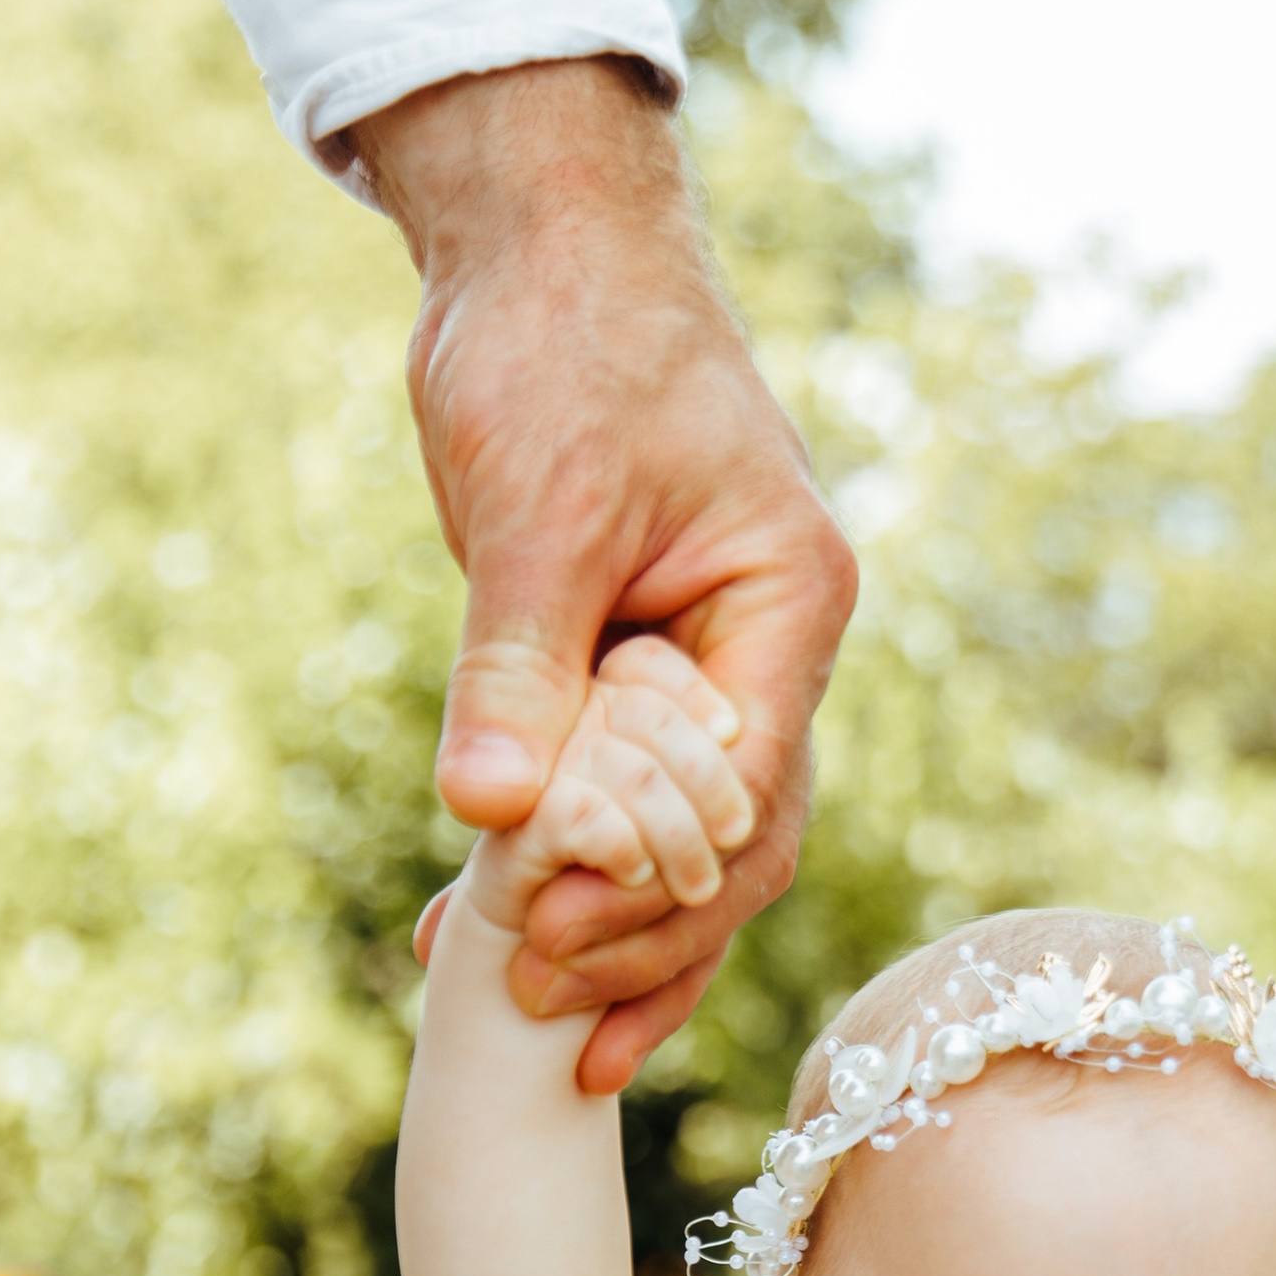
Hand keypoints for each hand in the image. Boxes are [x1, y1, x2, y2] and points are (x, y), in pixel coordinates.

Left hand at [357, 59, 856, 1094]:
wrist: (541, 246)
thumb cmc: (563, 344)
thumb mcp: (539, 508)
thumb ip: (519, 663)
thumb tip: (490, 812)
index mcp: (784, 611)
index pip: (748, 791)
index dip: (662, 886)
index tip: (558, 941)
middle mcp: (763, 658)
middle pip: (733, 850)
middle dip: (645, 940)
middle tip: (544, 1012)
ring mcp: (705, 675)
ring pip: (683, 847)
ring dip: (614, 937)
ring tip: (535, 1028)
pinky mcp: (633, 677)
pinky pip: (618, 804)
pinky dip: (566, 872)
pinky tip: (491, 938)